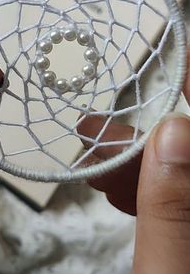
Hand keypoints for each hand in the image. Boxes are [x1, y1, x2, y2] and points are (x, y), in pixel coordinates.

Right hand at [77, 47, 189, 273]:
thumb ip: (174, 214)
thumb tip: (174, 135)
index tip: (178, 59)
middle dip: (150, 132)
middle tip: (99, 128)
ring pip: (181, 171)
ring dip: (138, 159)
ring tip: (92, 154)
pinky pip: (175, 196)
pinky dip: (144, 186)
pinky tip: (114, 186)